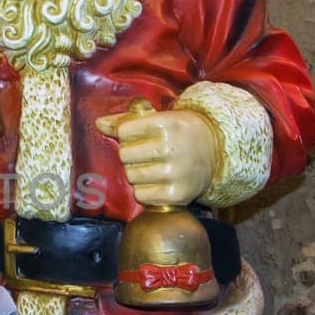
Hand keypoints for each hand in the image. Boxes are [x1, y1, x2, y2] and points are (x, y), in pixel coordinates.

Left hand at [95, 100, 216, 206]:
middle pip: (125, 155)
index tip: (140, 135)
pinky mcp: (176, 195)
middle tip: (145, 153)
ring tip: (152, 167)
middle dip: (130, 154)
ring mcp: (175, 174)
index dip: (127, 134)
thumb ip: (127, 121)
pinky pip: (141, 195)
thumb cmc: (180, 132)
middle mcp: (172, 148)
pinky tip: (157, 182)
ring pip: (131, 176)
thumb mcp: (160, 118)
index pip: (125, 131)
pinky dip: (144, 190)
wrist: (216, 152)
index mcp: (168, 124)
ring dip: (136, 173)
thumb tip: (99, 124)